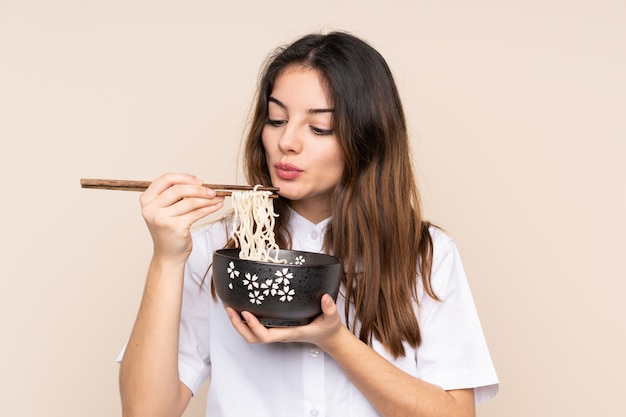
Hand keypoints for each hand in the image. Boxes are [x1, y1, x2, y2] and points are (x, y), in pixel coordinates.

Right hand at [140, 173, 224, 260]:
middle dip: (199, 189)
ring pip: (190, 202)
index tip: (199, 181)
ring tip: (218, 198)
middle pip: (179, 189)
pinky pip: (196, 213)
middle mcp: (150, 208)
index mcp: (147, 199)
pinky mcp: (174, 227)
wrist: (168, 255)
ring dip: (208, 199)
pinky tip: (216, 206)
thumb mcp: (165, 209)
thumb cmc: (169, 231)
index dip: (185, 178)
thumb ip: (175, 195)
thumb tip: (200, 184)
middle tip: (213, 191)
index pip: (166, 179)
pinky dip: (209, 208)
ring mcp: (161, 218)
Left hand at [225, 294, 344, 348]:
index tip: (246, 312)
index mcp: (290, 333)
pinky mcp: (276, 326)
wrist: (327, 336)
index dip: (254, 326)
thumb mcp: (332, 318)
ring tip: (230, 308)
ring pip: (252, 334)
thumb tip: (326, 298)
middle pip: (253, 337)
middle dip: (239, 326)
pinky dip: (246, 320)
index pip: (267, 336)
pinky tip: (242, 306)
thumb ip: (330, 309)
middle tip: (230, 309)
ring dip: (239, 323)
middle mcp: (280, 334)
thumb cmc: (327, 328)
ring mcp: (277, 331)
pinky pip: (256, 328)